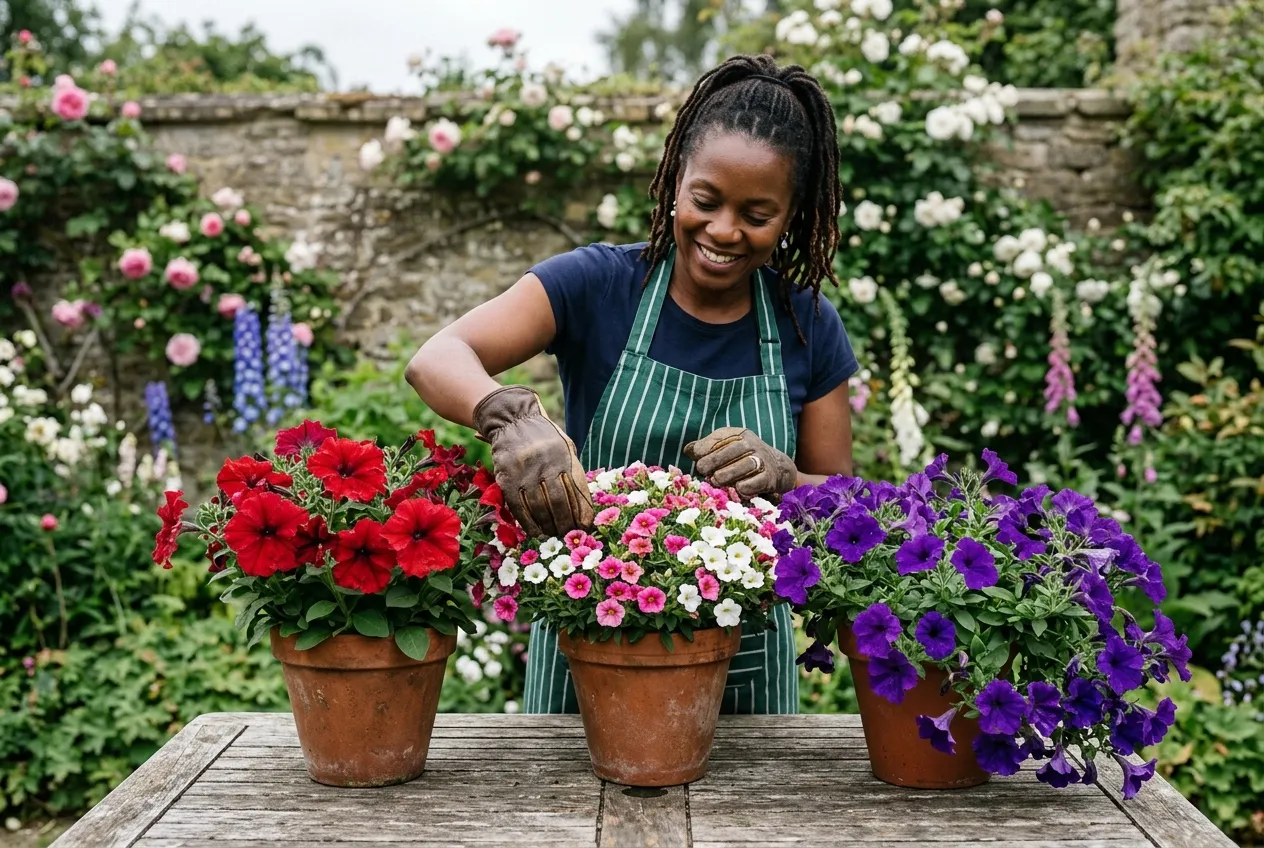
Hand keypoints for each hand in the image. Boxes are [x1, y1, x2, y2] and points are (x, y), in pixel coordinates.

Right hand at [473, 386, 594, 537]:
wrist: (514, 420)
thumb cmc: (545, 437)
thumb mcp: (565, 447)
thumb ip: (573, 471)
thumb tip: (583, 506)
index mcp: (565, 456)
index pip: (578, 491)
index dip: (582, 513)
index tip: (585, 527)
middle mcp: (546, 465)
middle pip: (559, 503)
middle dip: (566, 524)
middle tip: (569, 536)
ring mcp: (525, 473)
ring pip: (540, 508)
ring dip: (549, 526)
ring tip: (554, 536)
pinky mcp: (507, 479)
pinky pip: (520, 507)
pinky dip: (529, 524)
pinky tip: (536, 533)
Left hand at [684, 427, 798, 497]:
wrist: (775, 469)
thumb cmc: (740, 459)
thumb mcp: (724, 449)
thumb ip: (705, 449)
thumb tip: (688, 450)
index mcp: (738, 434)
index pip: (721, 438)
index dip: (706, 448)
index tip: (697, 459)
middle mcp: (752, 444)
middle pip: (733, 449)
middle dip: (715, 460)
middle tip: (703, 471)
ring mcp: (762, 460)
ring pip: (745, 465)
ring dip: (728, 474)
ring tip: (717, 480)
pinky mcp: (770, 477)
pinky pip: (757, 481)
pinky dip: (746, 486)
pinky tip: (737, 489)